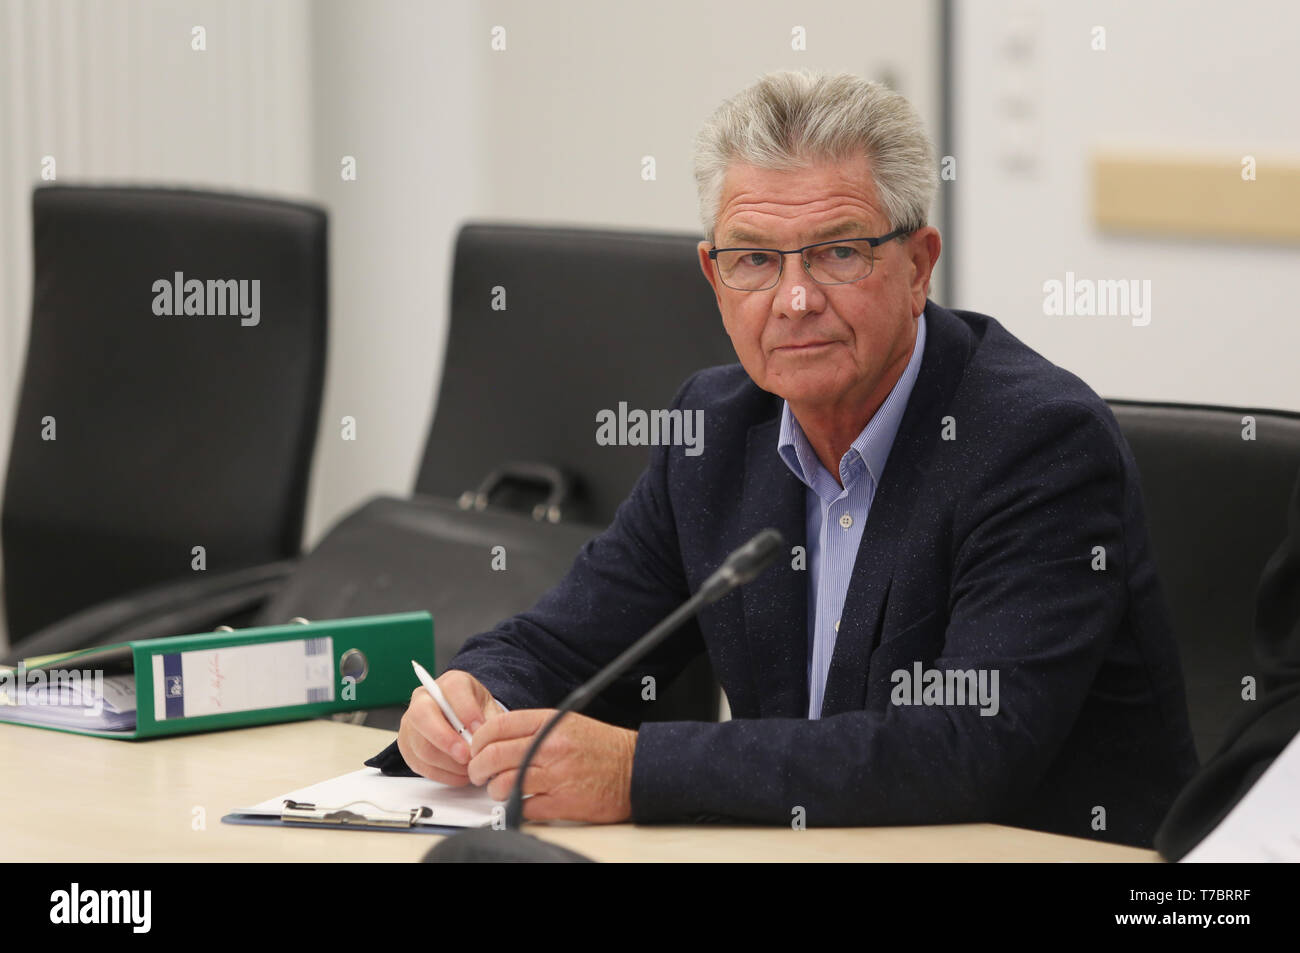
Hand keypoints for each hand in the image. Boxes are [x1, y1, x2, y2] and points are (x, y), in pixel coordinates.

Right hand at [397, 669, 503, 785]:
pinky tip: (460, 775)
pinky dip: (443, 774)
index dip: (466, 710)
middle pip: (422, 716)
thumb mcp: (490, 710)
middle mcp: (424, 699)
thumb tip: (489, 739)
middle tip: (467, 755)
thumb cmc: (477, 713)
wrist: (464, 721)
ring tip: (470, 768)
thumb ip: (491, 722)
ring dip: (448, 763)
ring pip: (421, 746)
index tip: (479, 729)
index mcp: (450, 683)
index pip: (452, 689)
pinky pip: (420, 765)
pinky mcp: (407, 747)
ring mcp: (411, 723)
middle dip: (446, 739)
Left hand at [467, 710, 636, 822]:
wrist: (635, 769)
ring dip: (495, 790)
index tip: (476, 749)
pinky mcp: (562, 803)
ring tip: (501, 789)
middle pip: (494, 755)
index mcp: (550, 722)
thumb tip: (498, 739)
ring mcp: (556, 775)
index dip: (479, 740)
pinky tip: (524, 802)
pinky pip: (524, 807)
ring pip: (503, 783)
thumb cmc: (602, 747)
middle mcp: (551, 746)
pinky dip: (518, 807)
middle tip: (478, 774)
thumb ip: (535, 728)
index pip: (498, 726)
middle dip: (478, 768)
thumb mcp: (568, 723)